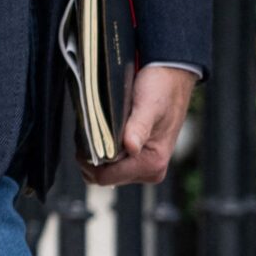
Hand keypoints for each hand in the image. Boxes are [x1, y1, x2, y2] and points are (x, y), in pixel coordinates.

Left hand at [85, 65, 197, 186]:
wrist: (172, 77)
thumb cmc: (161, 89)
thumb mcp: (148, 106)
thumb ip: (138, 127)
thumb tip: (131, 147)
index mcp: (152, 163)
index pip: (106, 178)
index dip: (88, 162)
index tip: (83, 140)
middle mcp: (150, 170)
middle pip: (104, 176)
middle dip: (91, 157)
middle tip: (89, 131)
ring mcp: (145, 166)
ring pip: (106, 170)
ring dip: (96, 152)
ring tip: (97, 129)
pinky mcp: (140, 157)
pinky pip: (112, 162)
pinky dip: (103, 149)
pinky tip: (103, 131)